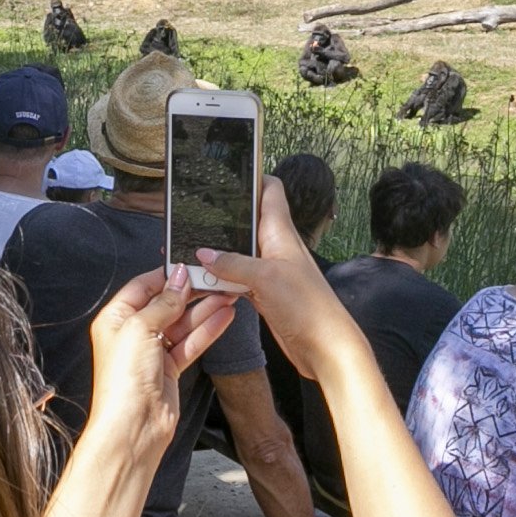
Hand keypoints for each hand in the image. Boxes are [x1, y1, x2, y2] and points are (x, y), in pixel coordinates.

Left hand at [83, 264, 235, 433]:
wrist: (133, 426)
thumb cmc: (123, 381)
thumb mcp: (141, 328)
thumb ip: (164, 302)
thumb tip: (178, 279)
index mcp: (115, 319)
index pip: (143, 286)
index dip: (167, 276)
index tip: (190, 267)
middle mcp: (132, 334)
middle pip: (166, 304)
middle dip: (191, 292)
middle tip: (215, 279)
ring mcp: (152, 352)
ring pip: (182, 323)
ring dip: (204, 309)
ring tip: (227, 294)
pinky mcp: (169, 369)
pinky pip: (191, 342)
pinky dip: (207, 330)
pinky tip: (223, 316)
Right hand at [194, 174, 355, 371]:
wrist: (326, 348)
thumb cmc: (307, 307)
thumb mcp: (266, 278)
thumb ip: (233, 263)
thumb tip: (203, 254)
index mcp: (282, 233)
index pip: (271, 190)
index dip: (253, 175)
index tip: (228, 168)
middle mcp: (277, 248)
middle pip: (248, 221)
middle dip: (223, 216)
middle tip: (193, 212)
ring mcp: (271, 271)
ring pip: (239, 251)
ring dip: (218, 252)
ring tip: (189, 246)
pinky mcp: (265, 294)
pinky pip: (238, 278)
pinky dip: (222, 278)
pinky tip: (205, 281)